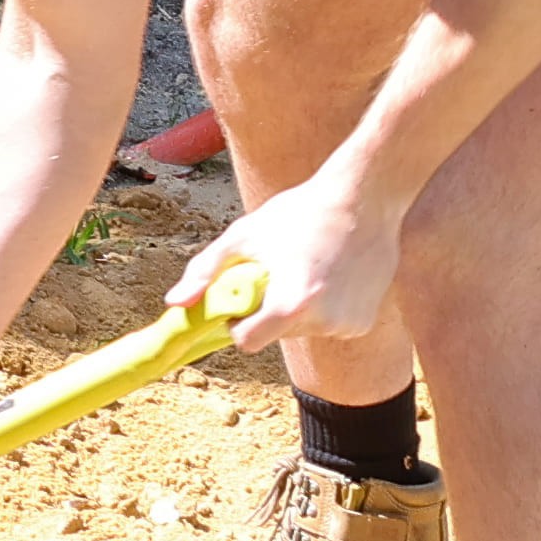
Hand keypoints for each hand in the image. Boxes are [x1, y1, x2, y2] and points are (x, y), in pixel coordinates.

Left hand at [180, 165, 399, 358]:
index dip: (238, 320)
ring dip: (297, 308)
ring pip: (302, 330)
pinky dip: (324, 307)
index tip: (243, 297)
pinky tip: (332, 274)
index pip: (247, 342)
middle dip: (269, 310)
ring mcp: (347, 325)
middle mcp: (323, 322)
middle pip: (275, 335)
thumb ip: (205, 272)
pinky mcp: (364, 323)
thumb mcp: (244, 236)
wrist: (366, 198)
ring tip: (308, 266)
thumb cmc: (299, 213)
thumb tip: (174, 305)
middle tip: (281, 269)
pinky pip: (328, 325)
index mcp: (290, 304)